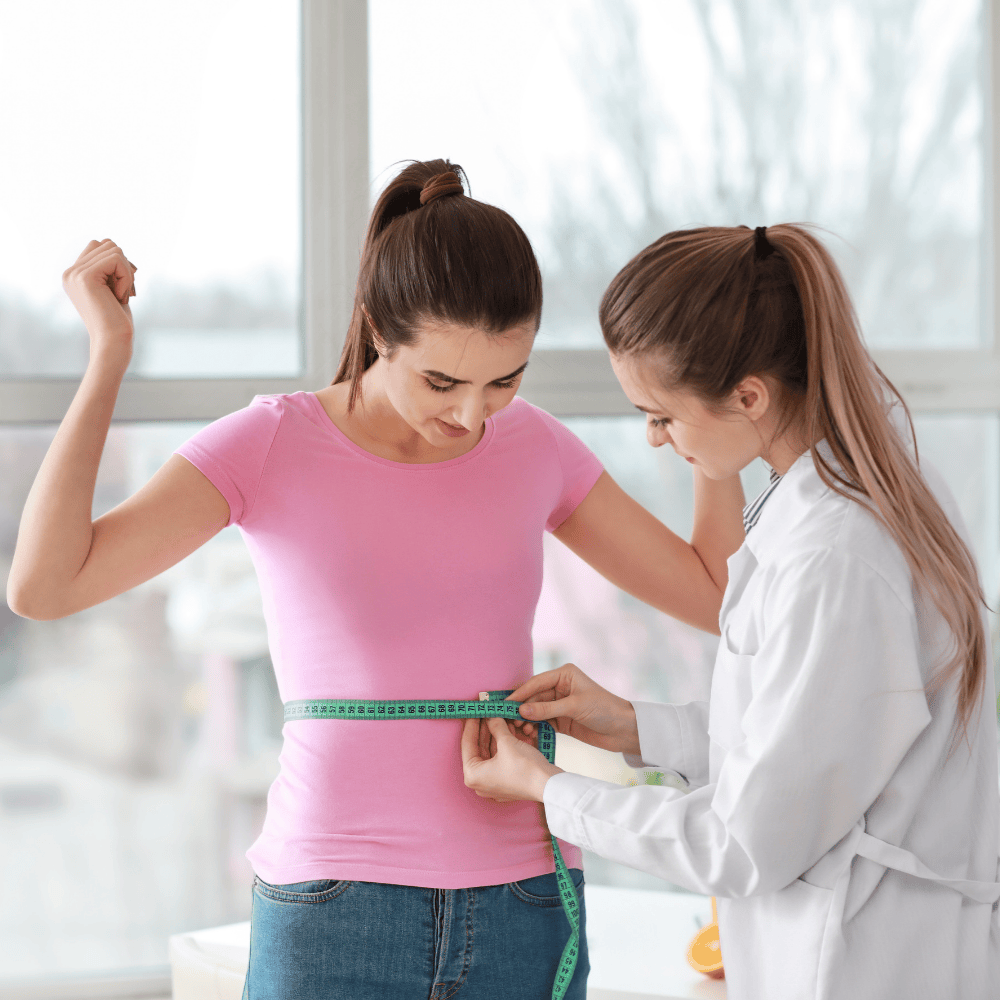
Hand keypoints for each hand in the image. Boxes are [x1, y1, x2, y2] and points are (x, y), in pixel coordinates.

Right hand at [62, 239, 136, 362]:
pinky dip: (127, 277)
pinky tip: (121, 296)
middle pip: (107, 244)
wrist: (112, 342)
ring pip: (114, 249)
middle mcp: (70, 272)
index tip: (120, 287)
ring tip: (119, 295)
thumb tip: (111, 243)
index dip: (118, 263)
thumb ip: (108, 266)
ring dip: (126, 273)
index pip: (100, 245)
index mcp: (74, 274)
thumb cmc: (117, 319)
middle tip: (121, 292)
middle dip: (124, 266)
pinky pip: (116, 259)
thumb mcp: (112, 287)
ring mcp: (75, 273)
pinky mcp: (85, 277)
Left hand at [461, 716, 562, 802]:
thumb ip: (495, 726)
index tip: (474, 709)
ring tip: (498, 718)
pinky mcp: (506, 782)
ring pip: (490, 753)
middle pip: (479, 748)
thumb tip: (490, 715)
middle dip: (485, 729)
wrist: (549, 785)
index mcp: (472, 775)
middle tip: (486, 712)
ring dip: (495, 735)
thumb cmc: (525, 769)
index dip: (471, 723)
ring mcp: (493, 783)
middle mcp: (480, 782)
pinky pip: (499, 759)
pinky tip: (507, 730)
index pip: (467, 743)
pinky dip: (502, 745)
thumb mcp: (506, 742)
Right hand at [507, 662, 640, 756]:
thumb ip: (547, 709)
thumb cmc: (604, 710)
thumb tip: (521, 710)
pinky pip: (542, 722)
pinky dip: (534, 727)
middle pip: (533, 697)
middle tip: (508, 720)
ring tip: (520, 730)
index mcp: (564, 675)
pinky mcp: (561, 720)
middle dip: (521, 709)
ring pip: (536, 710)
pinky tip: (528, 734)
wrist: (623, 730)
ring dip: (527, 720)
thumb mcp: (574, 707)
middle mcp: (560, 687)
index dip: (520, 694)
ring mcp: (559, 704)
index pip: (536, 683)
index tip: (504, 704)